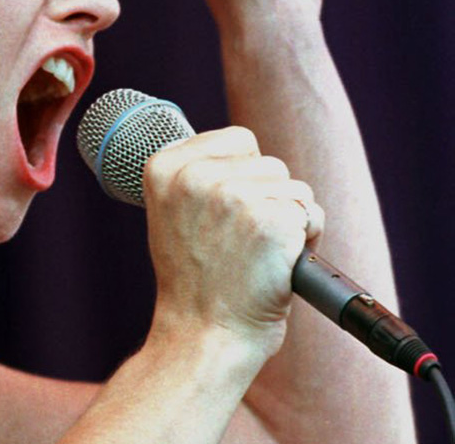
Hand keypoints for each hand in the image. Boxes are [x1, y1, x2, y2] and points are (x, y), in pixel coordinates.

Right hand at [142, 127, 323, 353]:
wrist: (203, 335)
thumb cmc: (193, 281)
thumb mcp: (172, 214)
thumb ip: (197, 177)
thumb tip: (243, 153)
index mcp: (164, 167)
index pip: (238, 140)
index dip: (244, 177)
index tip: (225, 215)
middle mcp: (195, 174)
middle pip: (270, 163)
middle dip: (269, 199)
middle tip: (242, 241)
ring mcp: (232, 195)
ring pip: (295, 187)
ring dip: (288, 219)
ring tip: (257, 254)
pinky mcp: (269, 220)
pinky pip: (312, 213)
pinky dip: (306, 240)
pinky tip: (276, 264)